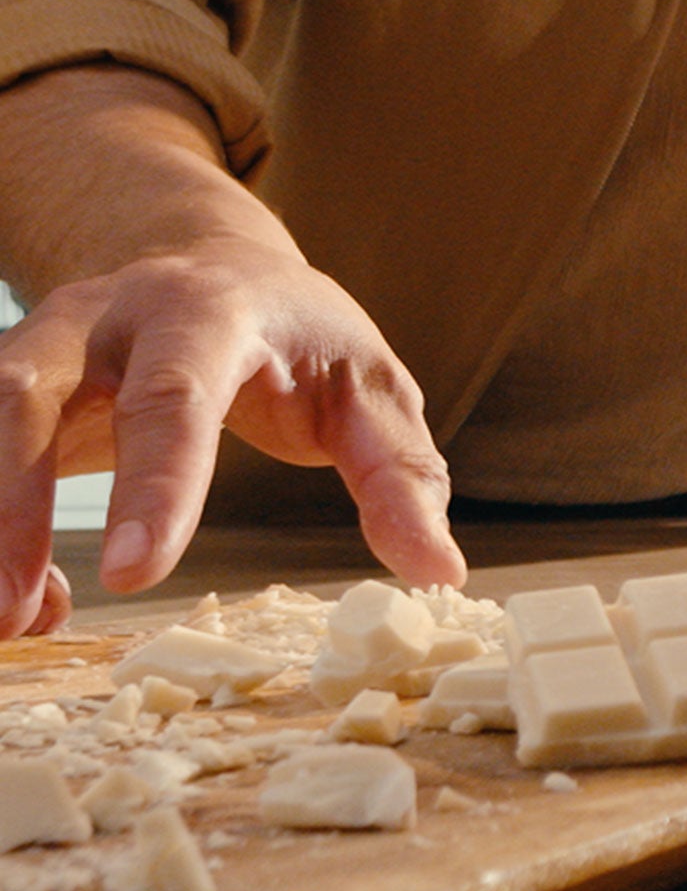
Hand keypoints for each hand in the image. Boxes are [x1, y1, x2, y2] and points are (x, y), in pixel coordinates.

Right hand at [0, 64, 466, 638]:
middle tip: (14, 617)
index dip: (153, 481)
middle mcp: (109, 317)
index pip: (174, 394)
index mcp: (210, 313)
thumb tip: (440, 573)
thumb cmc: (305, 338)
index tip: (134, 575)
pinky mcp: (20, 378)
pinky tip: (26, 598)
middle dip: (10, 506)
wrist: (220, 266)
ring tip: (9, 625)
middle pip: (26, 393)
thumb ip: (402, 476)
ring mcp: (48, 341)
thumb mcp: (370, 392)